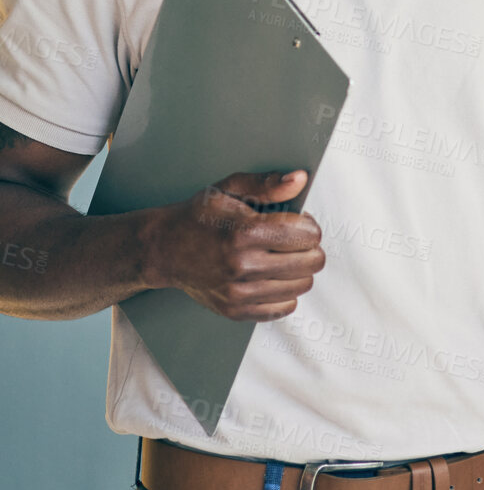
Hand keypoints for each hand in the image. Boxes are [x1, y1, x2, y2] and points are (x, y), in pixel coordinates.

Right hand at [141, 170, 324, 321]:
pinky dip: (285, 291)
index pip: (309, 234)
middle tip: (290, 240)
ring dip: (299, 269)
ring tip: (279, 256)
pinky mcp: (236, 310)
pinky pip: (285, 306)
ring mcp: (238, 292)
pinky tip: (270, 276)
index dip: (308, 224)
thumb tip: (299, 179)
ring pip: (303, 284)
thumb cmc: (199, 217)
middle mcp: (242, 265)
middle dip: (308, 247)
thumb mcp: (230, 189)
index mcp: (244, 232)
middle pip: (312, 261)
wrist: (164, 249)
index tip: (295, 222)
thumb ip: (268, 183)